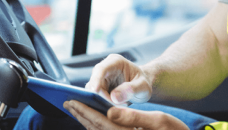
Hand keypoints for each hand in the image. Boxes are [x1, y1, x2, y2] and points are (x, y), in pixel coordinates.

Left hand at [64, 100, 187, 129]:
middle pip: (96, 129)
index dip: (85, 111)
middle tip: (68, 103)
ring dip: (86, 121)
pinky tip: (92, 121)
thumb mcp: (159, 120)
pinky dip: (95, 127)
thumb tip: (110, 112)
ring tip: (76, 110)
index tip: (72, 101)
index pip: (100, 122)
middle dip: (81, 115)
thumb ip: (133, 117)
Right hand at [84, 54, 153, 104]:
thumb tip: (114, 97)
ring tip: (120, 106)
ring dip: (102, 102)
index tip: (95, 91)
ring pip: (92, 92)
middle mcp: (105, 68)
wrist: (141, 88)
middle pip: (94, 82)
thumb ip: (131, 90)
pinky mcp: (98, 89)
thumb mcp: (143, 86)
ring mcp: (100, 79)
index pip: (101, 69)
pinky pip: (94, 98)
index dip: (96, 79)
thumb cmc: (144, 84)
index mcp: (115, 61)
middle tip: (117, 106)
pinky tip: (113, 108)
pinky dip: (101, 104)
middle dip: (102, 96)